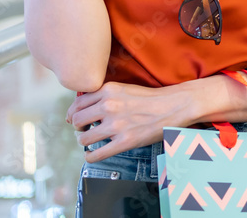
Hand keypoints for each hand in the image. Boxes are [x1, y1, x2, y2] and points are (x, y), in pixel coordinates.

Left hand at [67, 82, 191, 161]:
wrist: (174, 105)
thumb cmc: (151, 98)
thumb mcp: (124, 88)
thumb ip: (106, 95)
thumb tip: (87, 107)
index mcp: (108, 90)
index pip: (78, 103)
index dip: (72, 113)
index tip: (73, 119)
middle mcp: (109, 106)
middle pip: (77, 120)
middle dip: (77, 127)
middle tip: (82, 130)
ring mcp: (116, 125)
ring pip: (84, 138)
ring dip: (83, 142)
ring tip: (89, 142)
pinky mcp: (124, 142)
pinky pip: (96, 154)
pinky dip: (89, 157)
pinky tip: (91, 155)